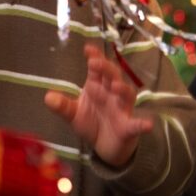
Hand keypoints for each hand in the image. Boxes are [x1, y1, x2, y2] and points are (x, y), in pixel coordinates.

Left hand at [43, 44, 151, 167]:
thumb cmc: (92, 123)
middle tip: (95, 62)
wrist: (105, 146)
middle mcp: (111, 94)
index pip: (96, 69)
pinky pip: (136, 125)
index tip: (88, 48)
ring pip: (126, 95)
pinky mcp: (128, 127)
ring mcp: (122, 109)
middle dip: (105, 68)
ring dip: (122, 89)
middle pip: (112, 76)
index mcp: (97, 86)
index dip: (95, 57)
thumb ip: (62, 106)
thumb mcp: (73, 114)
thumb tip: (48, 97)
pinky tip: (147, 124)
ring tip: (116, 86)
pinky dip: (141, 124)